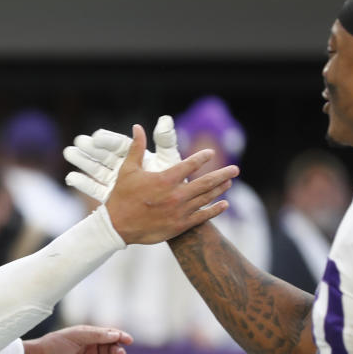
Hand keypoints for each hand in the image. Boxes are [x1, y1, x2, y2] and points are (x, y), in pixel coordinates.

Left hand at [24, 325, 133, 353]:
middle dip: (118, 351)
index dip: (120, 336)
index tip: (128, 340)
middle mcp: (91, 349)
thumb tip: (116, 334)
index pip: (109, 335)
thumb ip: (96, 335)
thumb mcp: (77, 335)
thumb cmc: (56, 343)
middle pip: (111, 349)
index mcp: (89, 336)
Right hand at [64, 115, 181, 202]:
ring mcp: (115, 182)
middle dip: (91, 148)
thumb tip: (165, 119)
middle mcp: (123, 166)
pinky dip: (83, 183)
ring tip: (69, 153)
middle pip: (104, 155)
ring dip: (83, 161)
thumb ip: (164, 140)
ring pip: (97, 169)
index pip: (119, 144)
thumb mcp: (167, 159)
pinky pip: (96, 189)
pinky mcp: (110, 196)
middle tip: (78, 141)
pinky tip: (70, 178)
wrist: (165, 210)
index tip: (96, 136)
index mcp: (136, 155)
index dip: (108, 139)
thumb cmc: (170, 179)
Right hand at [103, 124, 238, 243]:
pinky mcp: (180, 225)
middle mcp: (176, 195)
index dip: (202, 158)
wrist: (117, 226)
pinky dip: (215, 210)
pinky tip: (224, 204)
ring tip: (229, 182)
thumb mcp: (128, 169)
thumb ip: (137, 148)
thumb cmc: (121, 196)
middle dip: (223, 174)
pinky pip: (202, 217)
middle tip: (235, 169)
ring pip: (206, 198)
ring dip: (220, 189)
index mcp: (165, 179)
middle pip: (206, 182)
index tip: (210, 154)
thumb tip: (137, 127)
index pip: (190, 165)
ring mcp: (180, 211)